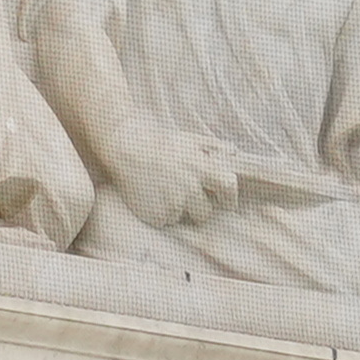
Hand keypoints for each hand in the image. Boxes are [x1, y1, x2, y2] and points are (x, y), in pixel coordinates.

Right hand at [104, 125, 223, 228]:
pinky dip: (159, 213)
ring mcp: (173, 204)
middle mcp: (191, 188)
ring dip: (177, 210)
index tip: (224, 203)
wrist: (126, 147)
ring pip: (183, 218)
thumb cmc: (159, 142)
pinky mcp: (156, 215)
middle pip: (205, 213)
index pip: (228, 189)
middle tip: (185, 197)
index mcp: (204, 169)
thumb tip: (233, 153)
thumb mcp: (190, 139)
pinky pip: (164, 221)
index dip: (228, 198)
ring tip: (164, 194)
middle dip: (197, 207)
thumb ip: (214, 147)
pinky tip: (151, 198)